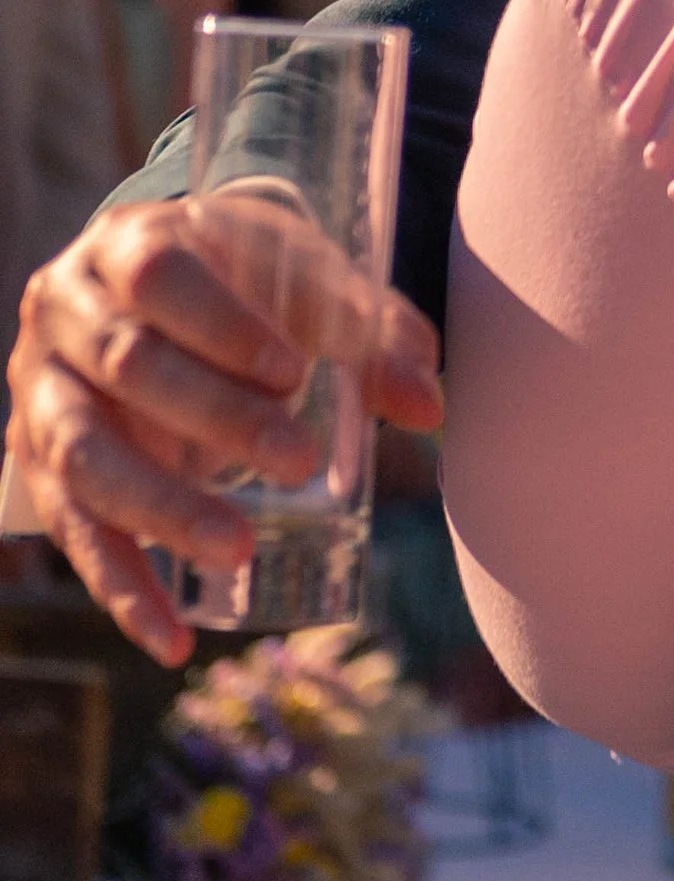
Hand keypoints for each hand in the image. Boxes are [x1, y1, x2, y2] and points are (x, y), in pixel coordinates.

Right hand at [4, 197, 442, 664]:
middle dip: (214, 418)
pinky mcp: (35, 466)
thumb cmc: (240, 279)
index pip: (160, 277)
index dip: (221, 324)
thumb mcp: (300, 280)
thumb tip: (428, 406)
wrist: (152, 290)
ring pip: (86, 456)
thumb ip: (368, 333)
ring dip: (163, 509)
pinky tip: (173, 638)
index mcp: (127, 242)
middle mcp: (64, 312)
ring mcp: (39, 392)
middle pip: (128, 364)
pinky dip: (122, 589)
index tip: (293, 372)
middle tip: (298, 463)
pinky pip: (73, 532)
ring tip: (240, 550)